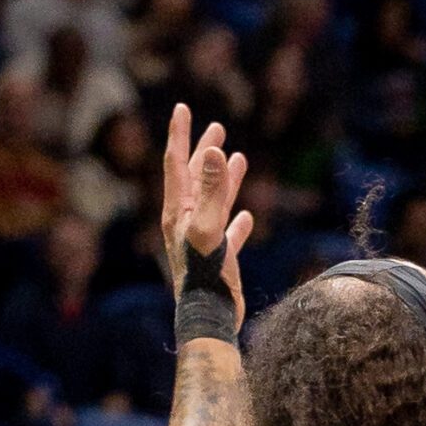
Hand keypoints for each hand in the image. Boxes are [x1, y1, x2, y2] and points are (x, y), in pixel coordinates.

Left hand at [161, 103, 252, 332]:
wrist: (209, 317)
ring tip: (237, 158)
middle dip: (203, 151)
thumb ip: (211, 190)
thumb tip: (214, 151)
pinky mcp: (217, 258)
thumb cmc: (203, 274)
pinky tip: (248, 217)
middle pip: (195, 178)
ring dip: (224, 180)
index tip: (182, 107)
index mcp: (177, 212)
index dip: (180, 135)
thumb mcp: (207, 227)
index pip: (177, 163)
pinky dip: (238, 220)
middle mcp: (186, 222)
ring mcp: (202, 240)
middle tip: (215, 125)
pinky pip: (229, 232)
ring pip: (214, 201)